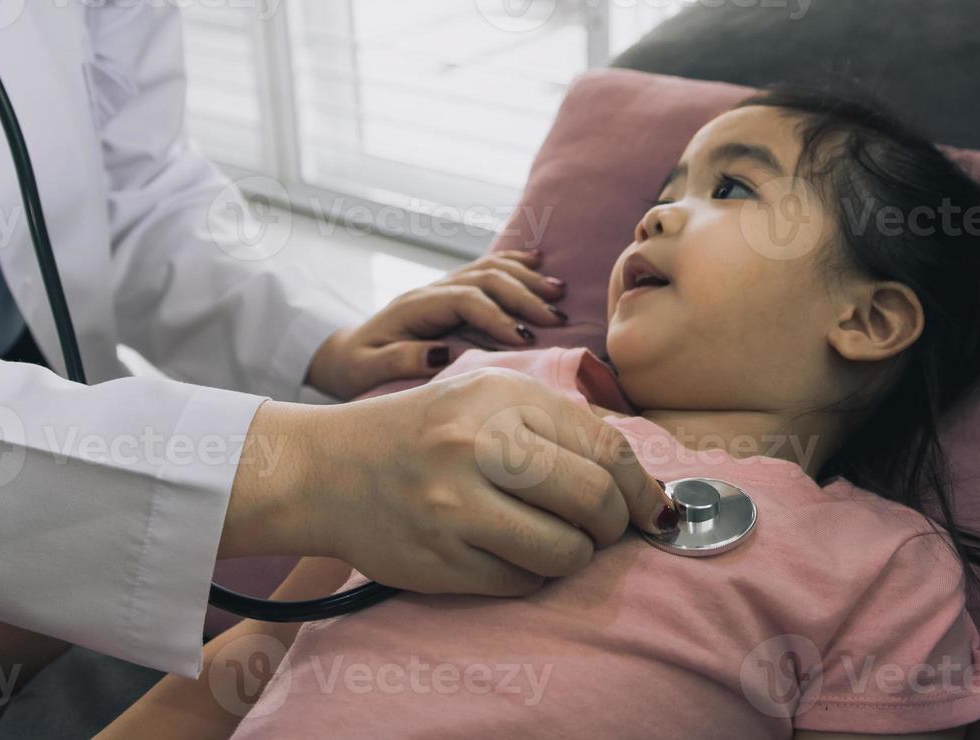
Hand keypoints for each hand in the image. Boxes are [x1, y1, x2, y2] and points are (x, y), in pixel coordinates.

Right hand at [223, 368, 676, 595]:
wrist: (328, 469)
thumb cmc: (426, 432)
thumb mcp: (489, 397)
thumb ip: (561, 426)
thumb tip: (641, 484)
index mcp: (502, 396)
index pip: (607, 446)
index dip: (641, 486)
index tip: (650, 508)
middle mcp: (479, 445)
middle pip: (594, 499)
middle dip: (613, 524)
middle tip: (603, 528)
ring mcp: (457, 506)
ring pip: (565, 551)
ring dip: (574, 554)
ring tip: (555, 541)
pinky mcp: (439, 559)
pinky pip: (521, 582)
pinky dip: (530, 574)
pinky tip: (509, 553)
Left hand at [306, 248, 569, 399]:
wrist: (346, 354)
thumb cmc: (356, 368)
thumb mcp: (366, 371)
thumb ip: (400, 361)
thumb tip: (441, 354)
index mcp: (415, 307)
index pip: (465, 300)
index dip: (497, 316)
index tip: (525, 341)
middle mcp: (432, 289)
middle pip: (486, 279)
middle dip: (524, 297)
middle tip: (556, 320)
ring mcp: (443, 286)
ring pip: (491, 269)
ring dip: (527, 279)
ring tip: (559, 293)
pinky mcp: (452, 290)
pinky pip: (487, 267)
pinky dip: (516, 263)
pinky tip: (540, 262)